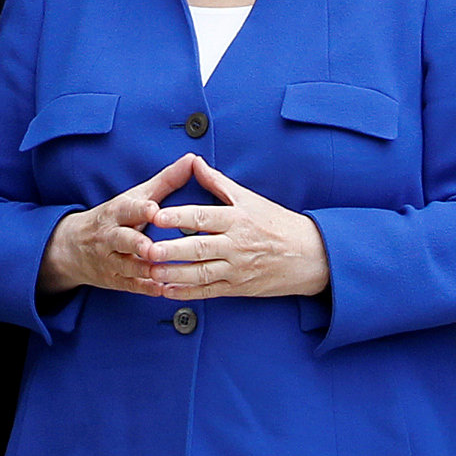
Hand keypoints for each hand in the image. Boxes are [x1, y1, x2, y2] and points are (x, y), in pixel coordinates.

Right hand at [38, 169, 187, 298]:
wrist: (72, 247)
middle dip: (137, 244)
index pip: (128, 209)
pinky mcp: (113, 279)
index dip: (140, 209)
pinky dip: (146, 288)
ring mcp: (110, 259)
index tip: (153, 209)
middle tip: (151, 248)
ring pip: (127, 266)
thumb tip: (192, 159)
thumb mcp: (135, 196)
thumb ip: (166, 181)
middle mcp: (110, 236)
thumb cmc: (114, 218)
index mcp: (117, 212)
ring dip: (145, 270)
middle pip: (122, 239)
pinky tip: (162, 289)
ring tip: (162, 273)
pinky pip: (130, 285)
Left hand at [134, 157, 331, 299]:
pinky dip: (187, 292)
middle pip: (198, 248)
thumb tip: (193, 162)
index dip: (178, 217)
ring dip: (174, 274)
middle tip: (147, 249)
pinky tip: (167, 290)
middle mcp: (236, 245)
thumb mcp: (249, 198)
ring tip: (150, 272)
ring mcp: (237, 269)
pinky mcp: (238, 288)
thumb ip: (217, 182)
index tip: (157, 216)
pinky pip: (209, 291)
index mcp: (237, 219)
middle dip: (170, 250)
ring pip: (201, 273)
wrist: (309, 255)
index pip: (203, 217)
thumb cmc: (277, 223)